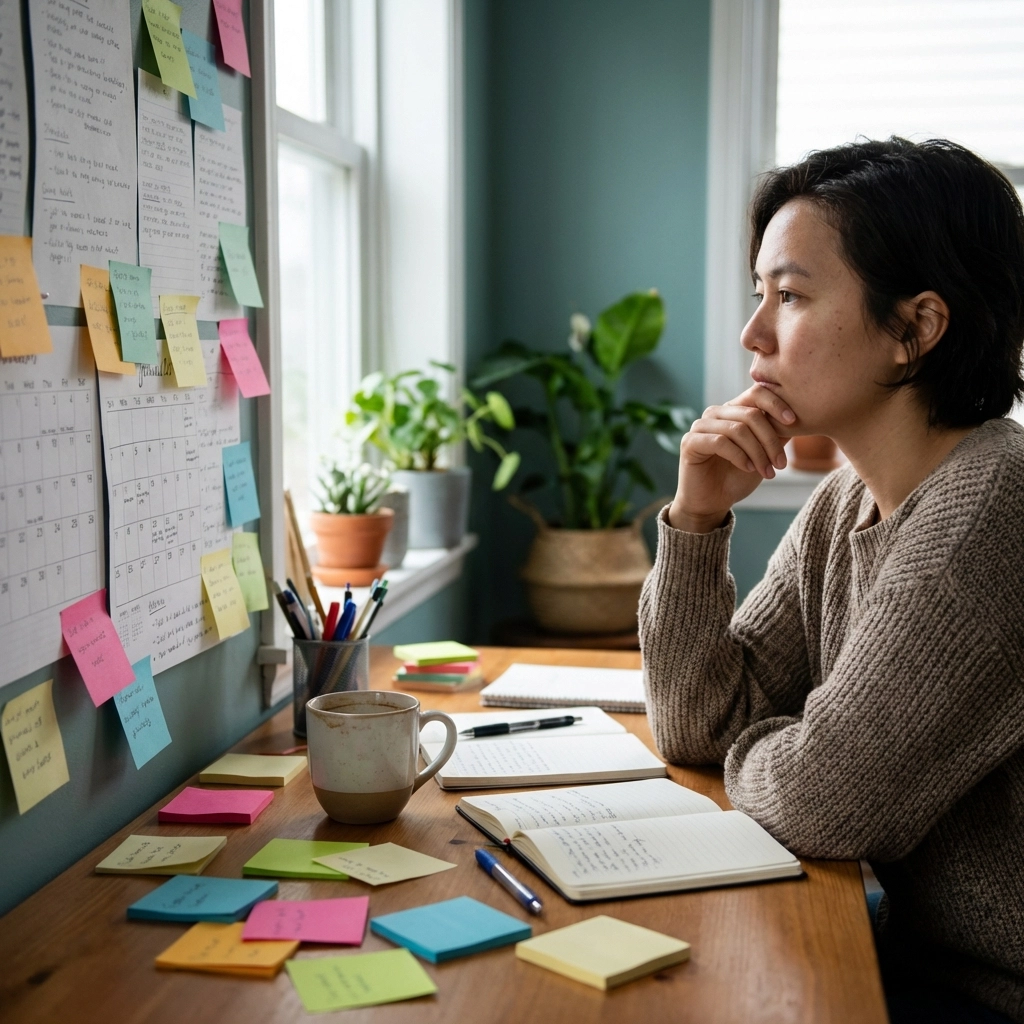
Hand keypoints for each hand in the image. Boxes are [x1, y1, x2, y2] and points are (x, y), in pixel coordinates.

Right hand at [668, 385, 796, 532]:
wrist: (712, 502)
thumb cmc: (737, 477)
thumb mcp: (764, 454)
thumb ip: (776, 434)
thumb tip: (799, 418)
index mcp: (733, 410)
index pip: (756, 393)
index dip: (776, 403)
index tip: (793, 422)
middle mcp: (716, 413)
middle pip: (751, 414)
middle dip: (770, 440)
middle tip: (780, 464)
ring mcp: (701, 426)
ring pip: (738, 429)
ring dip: (757, 453)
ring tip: (767, 472)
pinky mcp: (690, 442)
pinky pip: (720, 442)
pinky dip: (739, 456)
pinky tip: (747, 468)